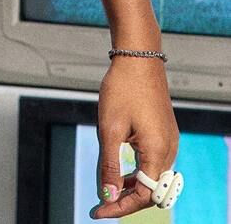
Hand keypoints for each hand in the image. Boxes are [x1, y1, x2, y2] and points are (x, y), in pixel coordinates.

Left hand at [89, 57, 179, 217]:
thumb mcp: (110, 128)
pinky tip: (120, 172)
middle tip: (100, 206)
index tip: (98, 212)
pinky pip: (154, 163)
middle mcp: (168, 150)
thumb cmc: (122, 88)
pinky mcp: (164, 133)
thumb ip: (109, 164)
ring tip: (107, 190)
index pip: (143, 195)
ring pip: (153, 177)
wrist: (138, 58)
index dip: (120, 207)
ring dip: (131, 188)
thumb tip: (107, 195)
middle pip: (151, 190)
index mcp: (157, 151)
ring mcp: (169, 141)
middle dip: (126, 201)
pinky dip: (137, 173)